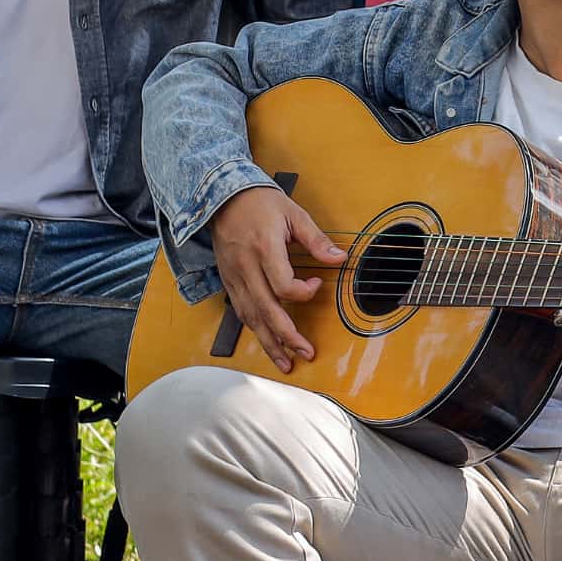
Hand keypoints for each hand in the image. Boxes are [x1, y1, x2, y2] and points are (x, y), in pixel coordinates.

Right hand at [209, 185, 345, 373]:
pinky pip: (241, 311)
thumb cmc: (260, 203)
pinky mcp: (228, 282)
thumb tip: (340, 258)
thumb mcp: (294, 214)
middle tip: (305, 353)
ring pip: (250, 317)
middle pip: (265, 310)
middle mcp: (246, 267)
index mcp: (264, 248)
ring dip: (269, 342)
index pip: (282, 285)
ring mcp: (234, 277)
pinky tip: (267, 341)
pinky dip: (255, 329)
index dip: (303, 293)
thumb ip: (316, 240)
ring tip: (286, 362)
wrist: (221, 198)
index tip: (317, 285)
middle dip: (286, 337)